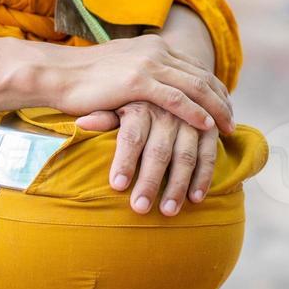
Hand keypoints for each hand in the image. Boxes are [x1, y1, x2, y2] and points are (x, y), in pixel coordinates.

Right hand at [47, 35, 233, 135]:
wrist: (55, 74)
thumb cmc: (82, 80)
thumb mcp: (119, 70)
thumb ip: (140, 75)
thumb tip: (151, 89)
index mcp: (153, 46)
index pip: (194, 67)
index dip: (214, 88)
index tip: (225, 107)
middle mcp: (155, 51)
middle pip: (201, 75)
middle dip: (221, 100)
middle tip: (233, 121)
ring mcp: (147, 64)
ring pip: (194, 87)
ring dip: (215, 109)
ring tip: (228, 128)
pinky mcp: (137, 81)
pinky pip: (176, 99)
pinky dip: (195, 113)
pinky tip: (207, 127)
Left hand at [76, 102, 219, 214]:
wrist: (173, 76)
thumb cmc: (137, 97)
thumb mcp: (119, 100)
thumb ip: (103, 116)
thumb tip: (80, 125)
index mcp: (141, 105)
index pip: (131, 136)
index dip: (125, 161)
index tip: (117, 186)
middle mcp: (167, 112)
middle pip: (158, 150)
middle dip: (150, 181)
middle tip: (140, 208)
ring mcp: (190, 120)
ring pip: (185, 155)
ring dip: (178, 185)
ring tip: (168, 211)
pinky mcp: (208, 128)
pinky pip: (208, 154)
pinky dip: (203, 177)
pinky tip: (195, 199)